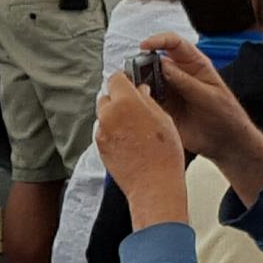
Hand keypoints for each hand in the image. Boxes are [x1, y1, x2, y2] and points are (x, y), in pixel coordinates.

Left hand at [95, 73, 188, 228]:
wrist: (153, 184)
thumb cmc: (164, 155)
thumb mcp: (164, 119)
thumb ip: (148, 100)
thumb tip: (140, 90)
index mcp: (126, 102)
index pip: (116, 78)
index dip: (124, 79)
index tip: (130, 82)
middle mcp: (109, 115)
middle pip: (107, 96)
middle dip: (119, 98)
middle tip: (135, 107)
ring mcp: (101, 131)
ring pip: (105, 115)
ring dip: (115, 115)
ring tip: (134, 128)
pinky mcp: (99, 146)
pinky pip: (104, 131)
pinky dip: (112, 131)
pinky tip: (129, 140)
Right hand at [133, 35, 261, 162]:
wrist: (225, 142)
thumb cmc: (226, 115)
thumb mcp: (209, 96)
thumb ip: (186, 81)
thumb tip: (163, 64)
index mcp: (194, 64)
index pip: (174, 43)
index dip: (158, 40)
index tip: (145, 46)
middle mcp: (179, 74)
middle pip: (155, 60)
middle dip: (144, 64)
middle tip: (138, 74)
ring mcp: (169, 91)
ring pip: (147, 80)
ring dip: (140, 83)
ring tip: (138, 91)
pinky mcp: (163, 107)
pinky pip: (146, 99)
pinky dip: (140, 100)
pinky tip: (140, 105)